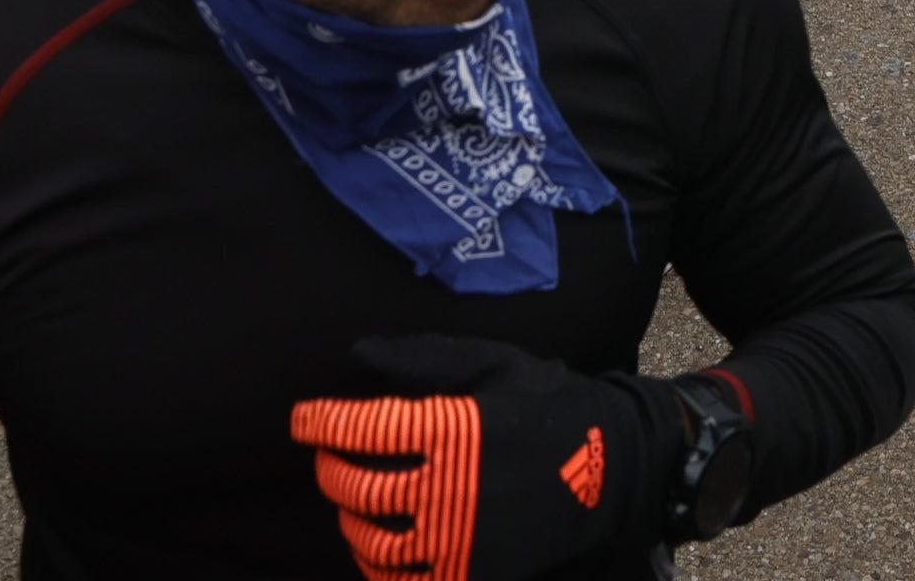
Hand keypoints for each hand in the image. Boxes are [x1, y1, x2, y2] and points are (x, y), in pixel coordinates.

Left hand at [293, 336, 650, 578]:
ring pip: (373, 540)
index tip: (301, 419)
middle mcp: (450, 487)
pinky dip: (378, 568)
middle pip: (359, 487)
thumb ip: (426, 359)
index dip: (321, 422)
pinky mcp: (474, 573)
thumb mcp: (498, 366)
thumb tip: (358, 355)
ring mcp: (460, 539)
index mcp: (454, 429)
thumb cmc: (552, 408)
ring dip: (349, 519)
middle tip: (325, 459)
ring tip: (351, 502)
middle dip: (330, 471)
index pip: (364, 427)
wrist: (613, 471)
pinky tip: (378, 548)